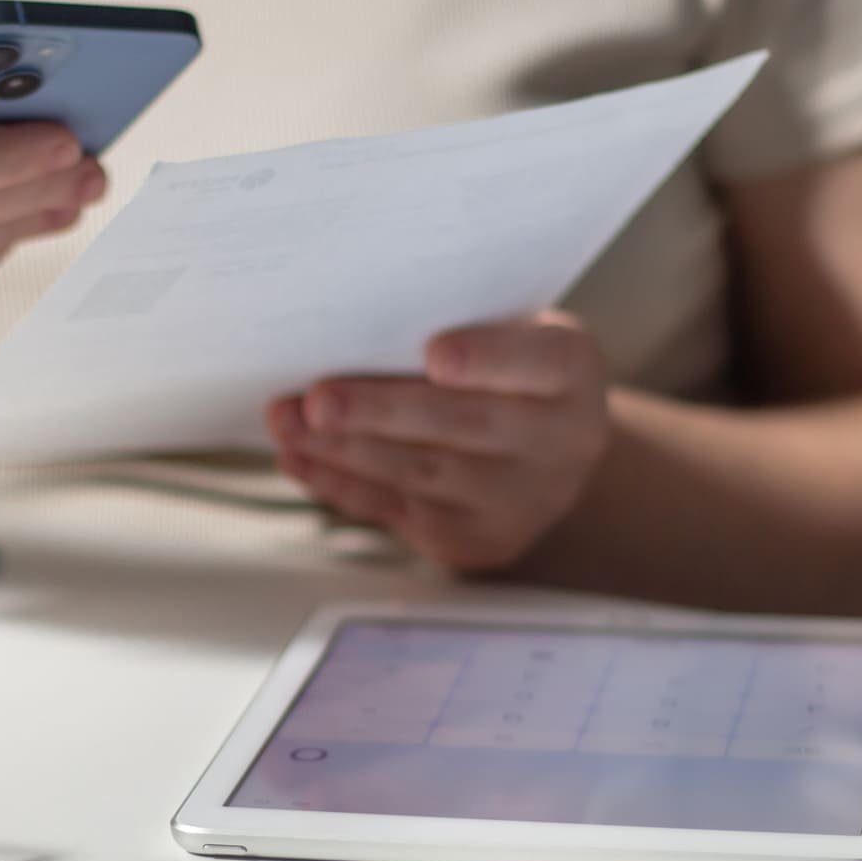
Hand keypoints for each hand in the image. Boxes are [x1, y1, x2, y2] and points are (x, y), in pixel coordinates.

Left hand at [267, 312, 612, 570]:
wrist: (545, 451)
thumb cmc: (510, 371)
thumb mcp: (511, 331)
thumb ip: (460, 323)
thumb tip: (357, 322)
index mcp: (574, 373)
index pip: (540, 362)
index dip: (487, 358)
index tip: (437, 354)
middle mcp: (559, 443)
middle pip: (463, 424)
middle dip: (381, 412)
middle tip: (319, 400)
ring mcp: (519, 500)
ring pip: (419, 472)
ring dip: (342, 448)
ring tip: (288, 420)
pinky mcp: (473, 538)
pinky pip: (396, 508)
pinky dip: (339, 481)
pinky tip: (300, 455)